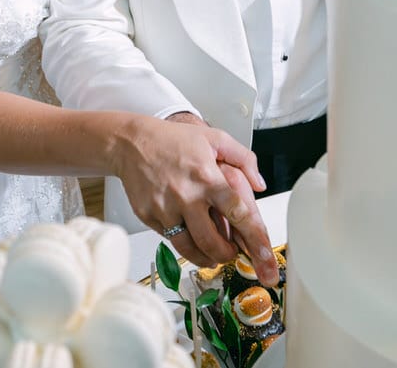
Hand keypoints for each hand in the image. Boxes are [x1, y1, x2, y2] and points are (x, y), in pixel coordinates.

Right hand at [111, 116, 277, 284]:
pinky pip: (170, 240)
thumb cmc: (172, 140)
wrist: (131, 142)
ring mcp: (165, 209)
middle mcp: (187, 196)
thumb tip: (259, 184)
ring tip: (214, 254)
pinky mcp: (149, 216)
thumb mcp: (215, 138)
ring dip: (207, 258)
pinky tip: (189, 235)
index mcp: (208, 177)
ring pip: (190, 249)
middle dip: (227, 255)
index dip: (255, 239)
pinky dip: (183, 243)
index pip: (238, 214)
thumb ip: (244, 158)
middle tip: (232, 253)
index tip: (265, 258)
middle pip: (213, 242)